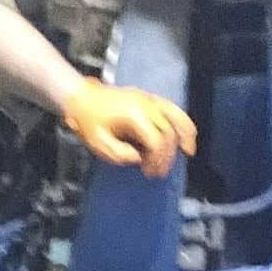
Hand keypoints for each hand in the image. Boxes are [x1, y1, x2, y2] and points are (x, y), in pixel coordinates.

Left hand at [62, 81, 196, 178]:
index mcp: (134, 114)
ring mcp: (150, 99)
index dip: (157, 160)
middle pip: (169, 132)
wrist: (83, 97)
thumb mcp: (98, 143)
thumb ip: (119, 154)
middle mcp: (146, 104)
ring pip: (177, 117)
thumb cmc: (88, 121)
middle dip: (167, 156)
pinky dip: (183, 122)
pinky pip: (174, 109)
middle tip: (158, 172)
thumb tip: (138, 158)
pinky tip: (187, 135)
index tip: (149, 173)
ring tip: (188, 152)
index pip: (157, 140)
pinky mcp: (150, 98)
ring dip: (185, 136)